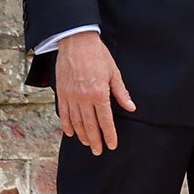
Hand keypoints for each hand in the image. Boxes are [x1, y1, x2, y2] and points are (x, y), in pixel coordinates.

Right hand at [54, 31, 135, 154]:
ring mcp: (71, 96)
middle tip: (99, 151)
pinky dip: (67, 124)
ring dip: (82, 135)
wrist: (76, 41)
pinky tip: (70, 132)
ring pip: (76, 121)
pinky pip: (64, 113)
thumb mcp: (114, 73)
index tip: (111, 145)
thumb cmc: (98, 55)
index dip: (109, 135)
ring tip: (87, 144)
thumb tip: (131, 107)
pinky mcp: (61, 92)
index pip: (105, 120)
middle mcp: (83, 98)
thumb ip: (121, 93)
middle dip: (95, 140)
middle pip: (90, 125)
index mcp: (99, 94)